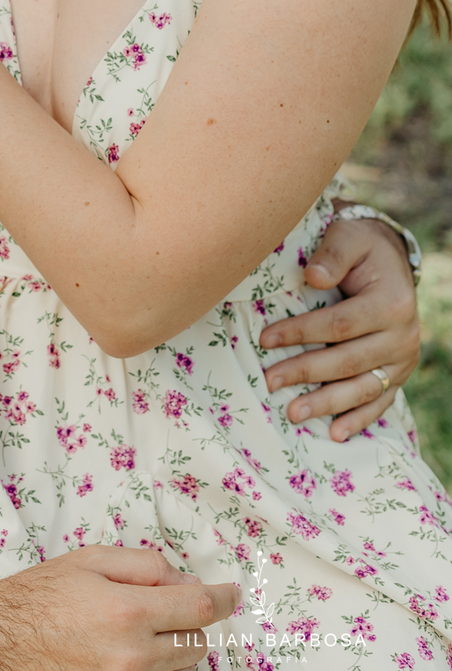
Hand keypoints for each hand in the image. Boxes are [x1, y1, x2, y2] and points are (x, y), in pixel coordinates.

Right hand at [0, 547, 239, 670]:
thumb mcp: (87, 560)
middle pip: (197, 640)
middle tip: (161, 606)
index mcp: (127, 610)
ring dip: (179, 652)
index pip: (200, 606)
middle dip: (188, 619)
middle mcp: (135, 656)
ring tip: (144, 635)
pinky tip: (145, 668)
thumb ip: (144, 565)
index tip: (233, 592)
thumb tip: (186, 581)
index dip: (224, 596)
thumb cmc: (36, 598)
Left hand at [260, 214, 418, 440]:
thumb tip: (313, 276)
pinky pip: (380, 401)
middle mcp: (403, 335)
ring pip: (363, 388)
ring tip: (293, 414)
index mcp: (392, 302)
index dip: (301, 332)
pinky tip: (335, 433)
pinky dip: (358, 419)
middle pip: (348, 361)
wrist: (388, 260)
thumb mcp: (349, 237)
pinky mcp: (399, 373)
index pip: (339, 324)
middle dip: (306, 373)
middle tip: (270, 382)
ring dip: (327, 404)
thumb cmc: (360, 247)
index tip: (265, 340)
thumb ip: (332, 254)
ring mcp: (403, 359)